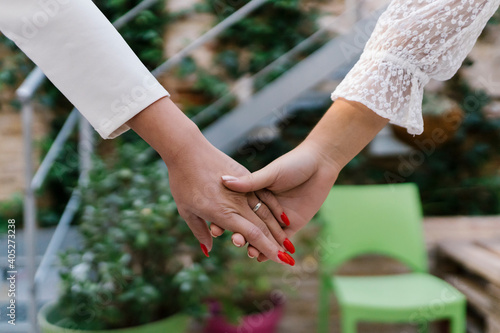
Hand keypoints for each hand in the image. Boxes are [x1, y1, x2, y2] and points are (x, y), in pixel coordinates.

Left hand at [127, 97, 291, 263]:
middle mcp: (237, 203)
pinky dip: (274, 209)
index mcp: (223, 213)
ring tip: (288, 243)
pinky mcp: (245, 176)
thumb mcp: (186, 211)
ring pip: (266, 213)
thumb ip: (200, 231)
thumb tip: (209, 250)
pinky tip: (284, 220)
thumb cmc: (182, 182)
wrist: (187, 150)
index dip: (267, 249)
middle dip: (277, 245)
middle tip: (289, 259)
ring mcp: (243, 189)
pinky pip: (264, 196)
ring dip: (278, 230)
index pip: (252, 236)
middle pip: (263, 227)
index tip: (279, 261)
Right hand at [213, 98, 388, 260]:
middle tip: (235, 241)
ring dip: (255, 246)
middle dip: (241, 236)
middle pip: (248, 226)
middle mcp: (264, 208)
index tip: (216, 229)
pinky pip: (281, 241)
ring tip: (250, 252)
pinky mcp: (293, 225)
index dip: (226, 220)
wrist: (320, 164)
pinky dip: (272, 250)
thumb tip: (224, 180)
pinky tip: (264, 258)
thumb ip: (249, 182)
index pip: (237, 211)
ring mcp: (277, 218)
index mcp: (254, 194)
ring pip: (264, 236)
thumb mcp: (270, 173)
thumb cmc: (293, 163)